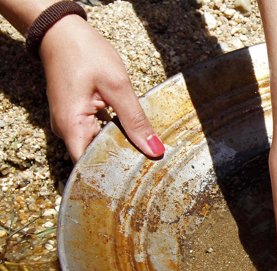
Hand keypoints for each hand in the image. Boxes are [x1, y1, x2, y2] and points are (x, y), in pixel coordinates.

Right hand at [39, 15, 163, 161]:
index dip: (114, 175)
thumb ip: (135, 120)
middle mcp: (67, 131)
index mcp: (72, 128)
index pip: (91, 167)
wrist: (61, 31)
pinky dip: (115, 134)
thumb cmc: (85, 53)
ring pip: (98, 146)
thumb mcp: (117, 86)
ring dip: (121, 146)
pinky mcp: (77, 116)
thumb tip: (155, 150)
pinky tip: (134, 133)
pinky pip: (97, 133)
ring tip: (147, 150)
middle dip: (122, 161)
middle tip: (151, 163)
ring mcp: (71, 124)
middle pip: (96, 159)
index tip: (140, 174)